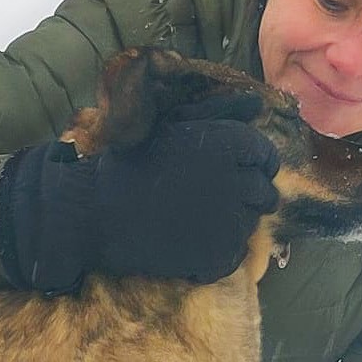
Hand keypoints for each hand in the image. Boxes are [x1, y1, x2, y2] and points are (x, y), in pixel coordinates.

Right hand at [0, 91, 279, 292]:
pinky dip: (215, 257)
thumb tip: (256, 103)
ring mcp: (231, 222)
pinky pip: (233, 258)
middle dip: (241, 199)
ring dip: (227, 227)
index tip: (226, 176)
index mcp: (233, 144)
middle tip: (204, 203)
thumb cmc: (131, 163)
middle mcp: (240, 180)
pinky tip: (187, 246)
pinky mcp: (217, 256)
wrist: (95, 210)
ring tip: (190, 223)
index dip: (251, 168)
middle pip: (264, 196)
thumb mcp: (173, 126)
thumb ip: (218, 113)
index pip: (267, 158)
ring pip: (249, 227)